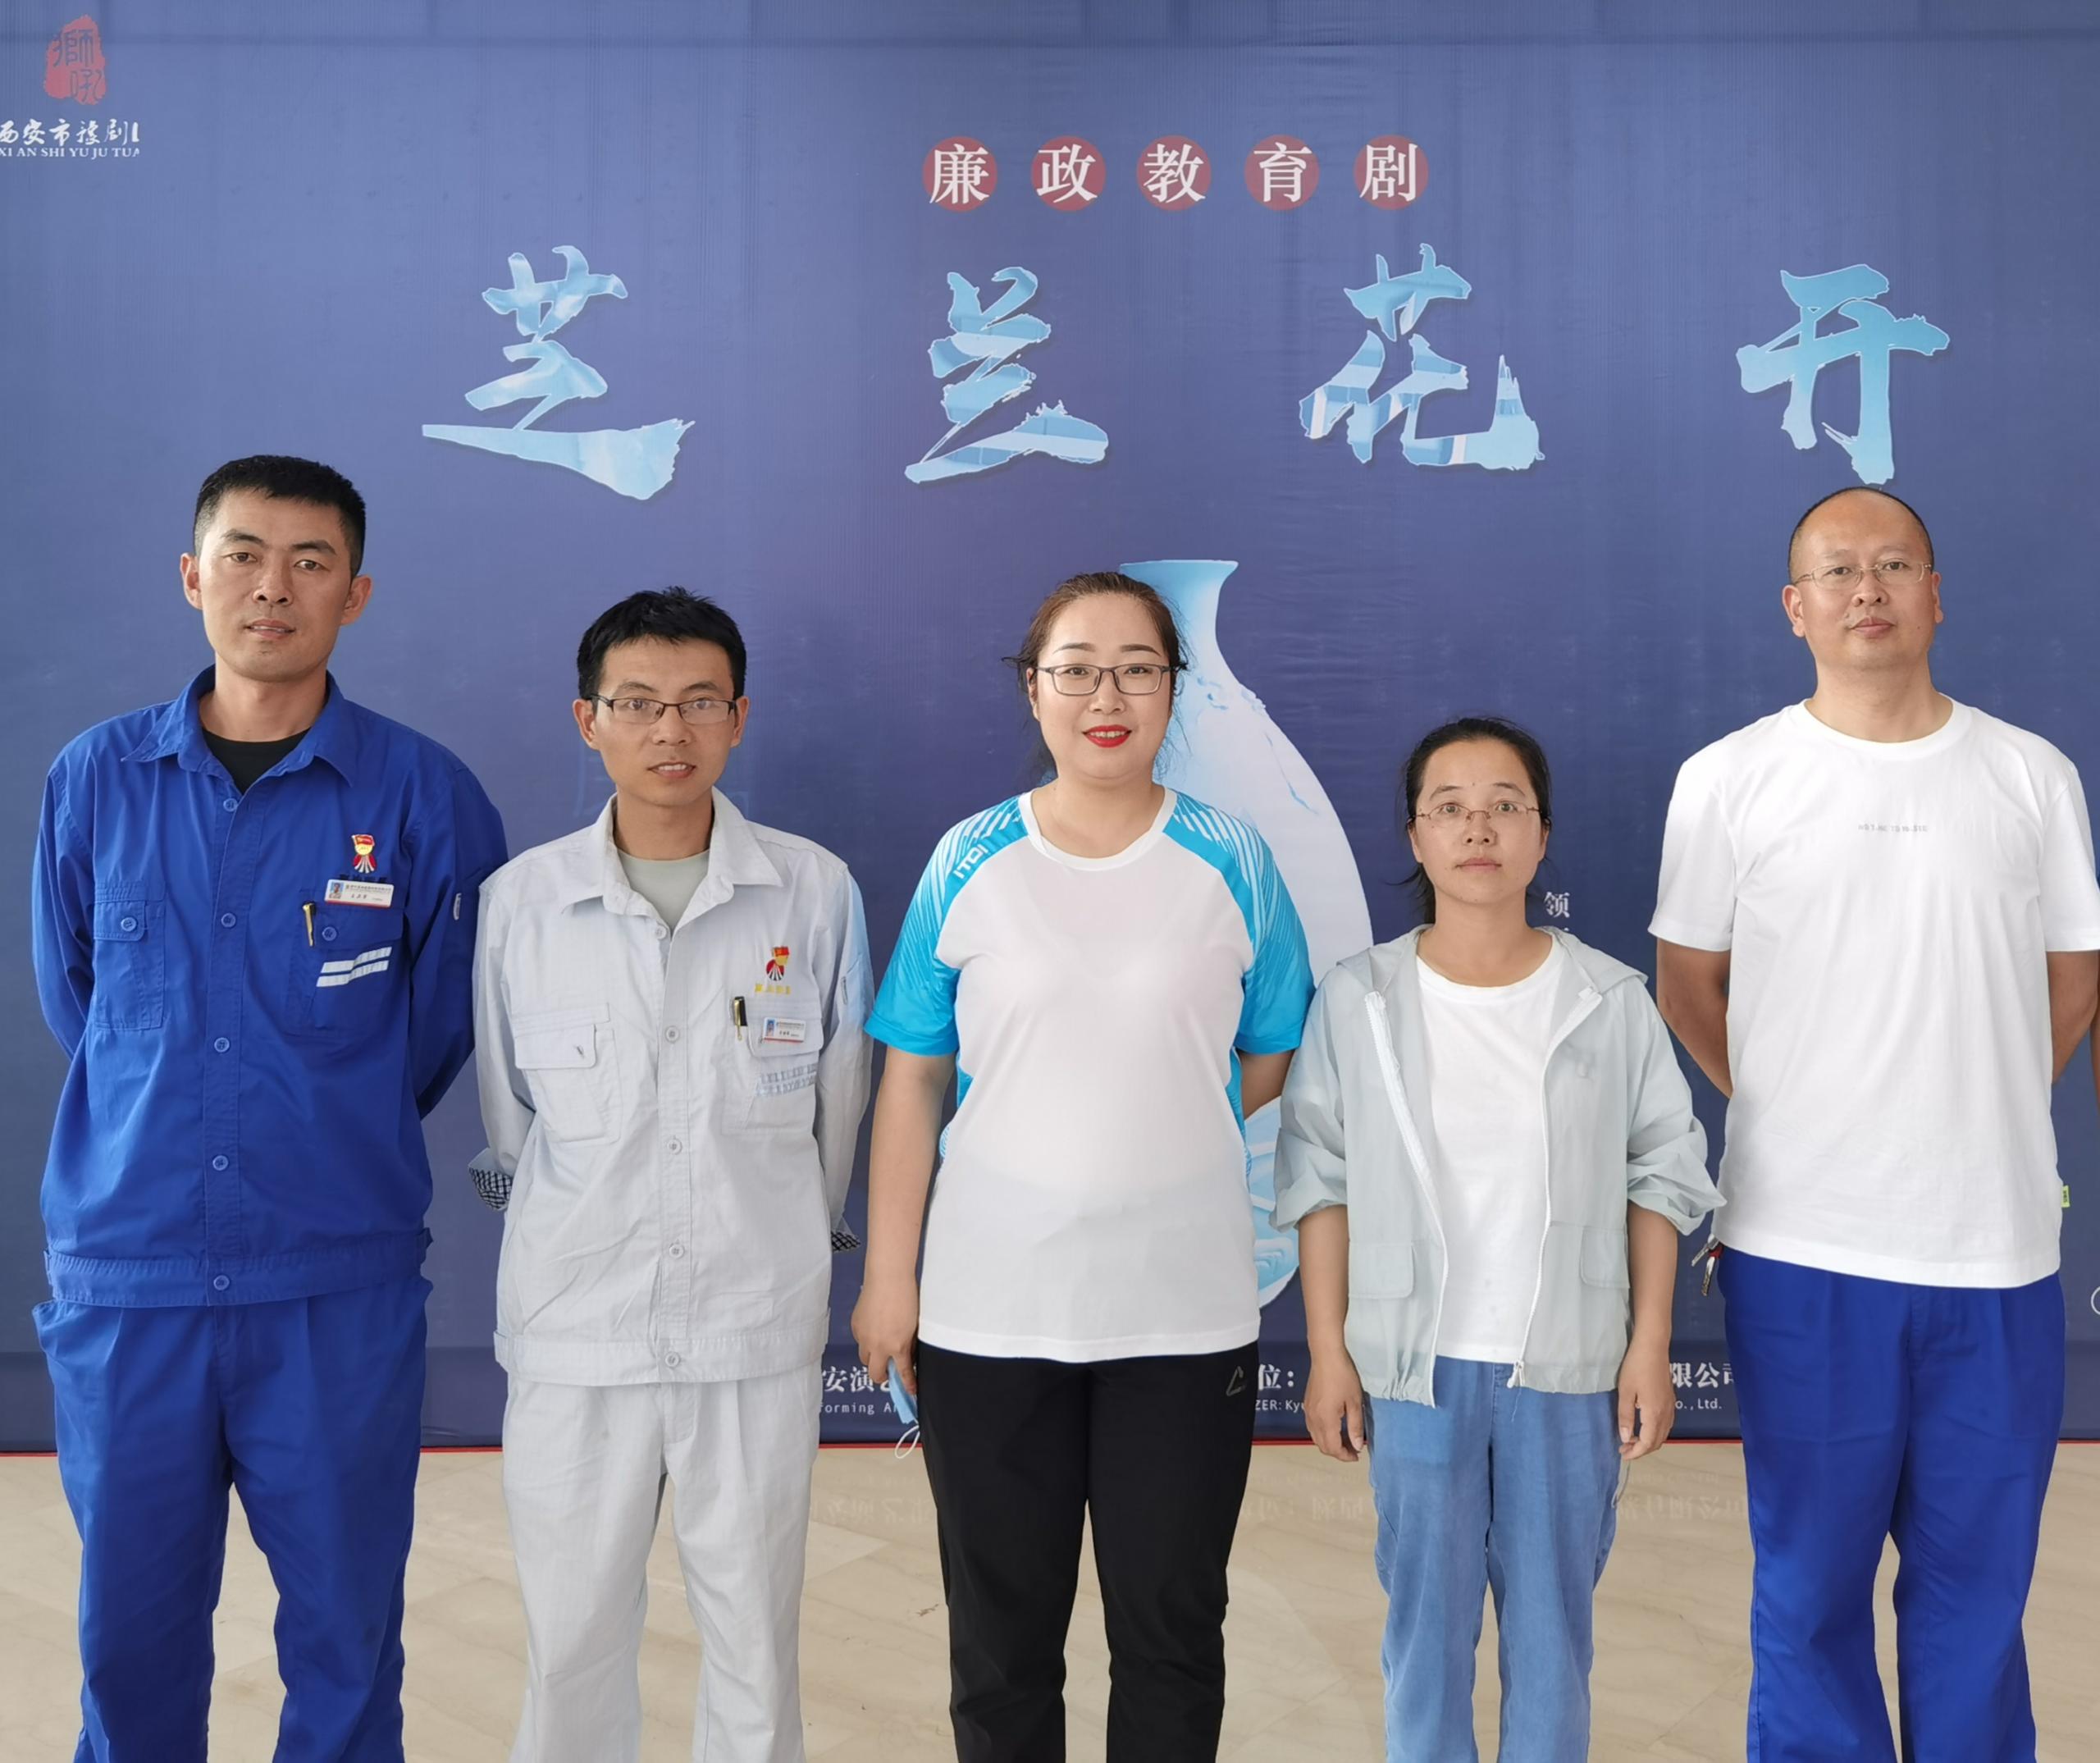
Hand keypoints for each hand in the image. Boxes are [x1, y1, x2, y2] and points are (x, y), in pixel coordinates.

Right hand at [851, 1274, 919, 1396]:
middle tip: (889, 1370)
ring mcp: (864, 1337)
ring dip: (873, 1358)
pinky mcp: (855, 1326)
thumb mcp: (913, 1326)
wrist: (888, 1277)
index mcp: (897, 1346)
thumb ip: (908, 1344)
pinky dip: (866, 1341)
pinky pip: (860, 1341)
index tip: (910, 1390)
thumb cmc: (906, 1297)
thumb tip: (905, 1356)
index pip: (902, 1373)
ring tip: (881, 1347)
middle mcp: (878, 1346)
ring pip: (864, 1359)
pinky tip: (875, 1328)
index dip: (907, 1384)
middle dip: (882, 1376)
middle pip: (875, 1374)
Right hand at [1303, 1350, 1366, 1462]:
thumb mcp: (1354, 1402)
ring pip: (1316, 1438)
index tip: (1357, 1455)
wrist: (1326, 1356)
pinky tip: (1334, 1427)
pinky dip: (1323, 1434)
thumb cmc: (1343, 1377)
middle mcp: (1313, 1419)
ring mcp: (1308, 1412)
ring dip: (1329, 1444)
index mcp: (1326, 1420)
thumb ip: (1355, 1426)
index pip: (1333, 1448)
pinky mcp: (1306, 1405)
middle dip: (1338, 1452)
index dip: (1345, 1456)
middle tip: (1354, 1448)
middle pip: (1322, 1446)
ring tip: (1345, 1439)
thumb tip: (1358, 1446)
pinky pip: (1312, 1428)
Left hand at [1617, 1334, 1674, 1459]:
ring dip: (1649, 1441)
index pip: (1648, 1443)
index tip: (1623, 1454)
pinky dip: (1655, 1432)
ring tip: (1631, 1439)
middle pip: (1657, 1441)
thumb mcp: (1626, 1392)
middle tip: (1624, 1448)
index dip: (1636, 1452)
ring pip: (1663, 1434)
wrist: (1653, 1347)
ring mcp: (1671, 1406)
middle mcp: (1666, 1413)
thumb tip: (1625, 1438)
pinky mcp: (1671, 1400)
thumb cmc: (1636, 1367)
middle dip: (1642, 1449)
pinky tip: (1643, 1426)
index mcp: (1654, 1413)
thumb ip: (1626, 1416)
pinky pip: (1666, 1424)